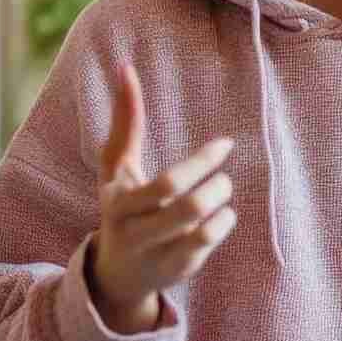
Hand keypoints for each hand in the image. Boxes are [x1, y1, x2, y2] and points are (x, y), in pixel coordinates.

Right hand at [86, 64, 238, 333]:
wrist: (114, 272)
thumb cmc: (120, 204)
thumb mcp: (116, 167)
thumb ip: (126, 121)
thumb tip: (126, 68)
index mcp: (119, 204)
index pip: (168, 184)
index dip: (203, 162)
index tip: (226, 144)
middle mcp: (135, 234)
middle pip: (189, 207)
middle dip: (216, 185)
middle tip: (224, 175)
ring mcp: (156, 256)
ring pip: (203, 231)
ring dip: (221, 206)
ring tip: (221, 191)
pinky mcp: (175, 272)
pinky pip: (208, 247)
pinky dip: (222, 225)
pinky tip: (220, 216)